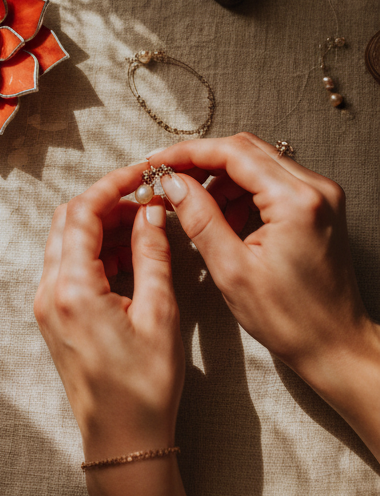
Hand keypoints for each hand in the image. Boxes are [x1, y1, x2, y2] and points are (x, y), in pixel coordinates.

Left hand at [34, 164, 183, 461]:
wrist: (123, 440)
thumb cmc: (144, 387)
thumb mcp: (158, 314)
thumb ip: (152, 255)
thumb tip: (151, 211)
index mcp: (72, 289)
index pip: (82, 213)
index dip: (111, 185)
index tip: (140, 173)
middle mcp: (49, 292)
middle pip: (68, 221)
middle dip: (107, 202)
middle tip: (145, 195)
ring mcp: (47, 304)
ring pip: (67, 242)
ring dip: (102, 225)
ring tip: (145, 222)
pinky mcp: (54, 316)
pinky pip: (69, 266)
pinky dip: (96, 250)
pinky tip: (130, 251)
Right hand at [156, 133, 372, 390]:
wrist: (336, 346)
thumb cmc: (291, 320)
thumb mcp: (232, 270)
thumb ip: (199, 218)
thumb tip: (173, 184)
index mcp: (296, 201)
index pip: (233, 152)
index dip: (190, 153)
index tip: (159, 161)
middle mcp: (315, 188)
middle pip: (247, 149)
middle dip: (203, 161)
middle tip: (170, 178)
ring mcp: (321, 195)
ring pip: (259, 162)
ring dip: (222, 178)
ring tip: (195, 205)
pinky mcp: (320, 206)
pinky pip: (273, 180)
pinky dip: (244, 191)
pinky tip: (225, 216)